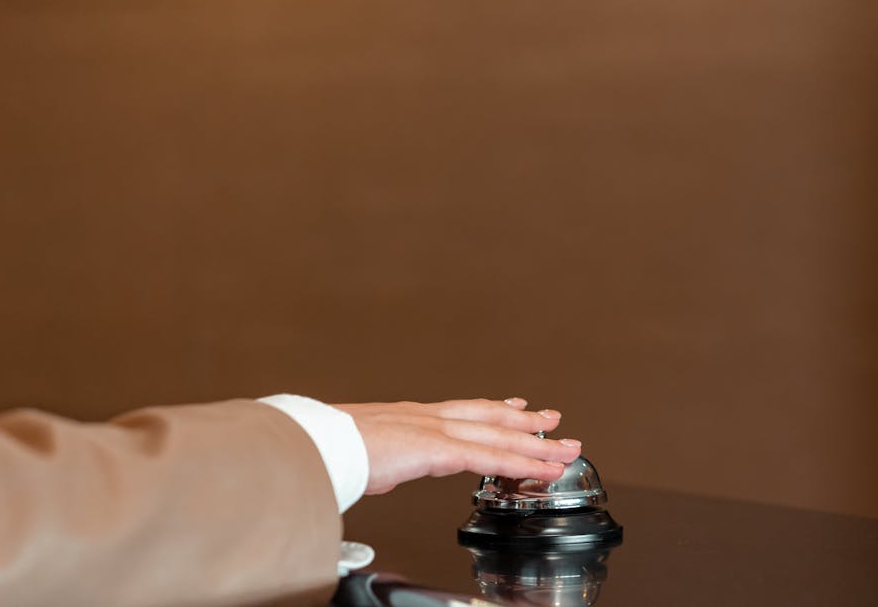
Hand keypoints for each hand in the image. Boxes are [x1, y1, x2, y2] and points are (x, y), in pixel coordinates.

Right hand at [334, 397, 582, 494]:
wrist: (312, 443)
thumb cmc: (323, 450)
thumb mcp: (357, 454)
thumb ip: (377, 462)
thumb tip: (376, 471)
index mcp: (407, 419)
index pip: (461, 410)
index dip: (493, 409)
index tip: (516, 407)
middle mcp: (426, 418)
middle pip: (488, 416)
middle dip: (525, 422)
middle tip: (555, 421)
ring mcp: (434, 430)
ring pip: (498, 436)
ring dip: (536, 444)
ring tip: (565, 448)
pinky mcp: (437, 449)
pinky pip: (489, 457)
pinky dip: (520, 463)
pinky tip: (541, 468)